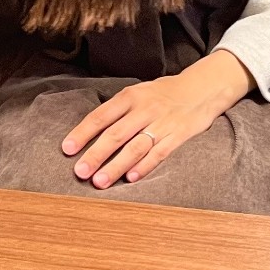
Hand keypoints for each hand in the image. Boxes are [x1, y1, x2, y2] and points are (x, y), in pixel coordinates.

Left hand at [61, 49, 253, 189]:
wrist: (202, 88)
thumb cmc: (163, 94)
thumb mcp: (138, 93)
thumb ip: (117, 111)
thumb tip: (88, 133)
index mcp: (131, 96)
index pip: (101, 115)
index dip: (83, 132)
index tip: (67, 148)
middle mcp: (145, 109)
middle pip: (116, 134)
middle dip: (95, 154)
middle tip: (80, 172)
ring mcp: (162, 123)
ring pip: (135, 147)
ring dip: (116, 166)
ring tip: (100, 181)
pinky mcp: (178, 135)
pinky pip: (159, 153)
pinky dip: (144, 167)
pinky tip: (130, 179)